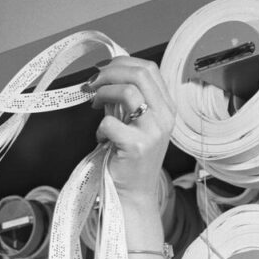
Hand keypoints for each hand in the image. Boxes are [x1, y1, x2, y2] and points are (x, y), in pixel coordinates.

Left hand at [82, 56, 175, 210]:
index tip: (102, 72)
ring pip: (127, 92)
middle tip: (92, 83)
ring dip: (103, 93)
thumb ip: (124, 103)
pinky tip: (102, 139)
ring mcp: (153, 131)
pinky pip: (111, 124)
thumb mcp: (133, 125)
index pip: (149, 69)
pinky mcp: (137, 146)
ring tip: (94, 104)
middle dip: (110, 73)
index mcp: (166, 108)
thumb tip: (104, 79)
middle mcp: (164, 117)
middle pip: (140, 74)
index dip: (122, 63)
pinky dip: (100, 128)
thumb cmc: (129, 160)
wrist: (133, 195)